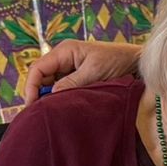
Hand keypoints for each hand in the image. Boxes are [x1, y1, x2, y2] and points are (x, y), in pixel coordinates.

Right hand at [17, 39, 142, 104]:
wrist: (136, 62)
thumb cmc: (117, 61)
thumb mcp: (94, 73)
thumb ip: (72, 83)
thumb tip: (51, 96)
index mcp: (64, 51)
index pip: (37, 69)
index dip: (31, 87)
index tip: (32, 105)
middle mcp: (63, 58)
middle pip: (40, 78)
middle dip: (38, 94)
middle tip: (39, 114)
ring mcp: (69, 67)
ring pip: (49, 84)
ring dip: (49, 98)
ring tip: (50, 113)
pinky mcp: (76, 77)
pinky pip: (61, 88)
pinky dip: (59, 98)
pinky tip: (62, 108)